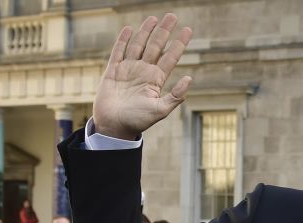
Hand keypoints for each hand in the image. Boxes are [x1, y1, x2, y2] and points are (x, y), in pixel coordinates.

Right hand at [93, 14, 193, 139]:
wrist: (114, 127)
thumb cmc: (138, 121)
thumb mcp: (160, 110)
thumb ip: (175, 96)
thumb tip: (190, 78)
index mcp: (156, 79)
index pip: (170, 57)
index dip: (179, 43)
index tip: (188, 29)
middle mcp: (143, 71)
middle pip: (156, 46)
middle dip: (163, 31)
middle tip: (172, 15)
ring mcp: (128, 70)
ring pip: (138, 45)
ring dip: (146, 31)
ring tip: (153, 18)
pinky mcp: (112, 71)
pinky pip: (118, 52)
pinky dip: (122, 40)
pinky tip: (128, 29)